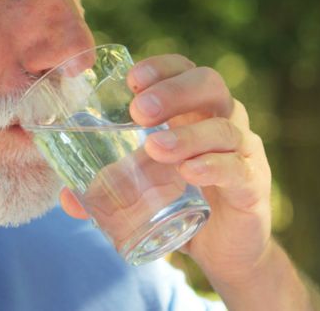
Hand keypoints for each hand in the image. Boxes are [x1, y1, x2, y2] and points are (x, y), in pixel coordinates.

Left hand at [60, 54, 273, 285]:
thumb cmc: (187, 203)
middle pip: (210, 84)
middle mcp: (225, 121)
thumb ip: (111, 188)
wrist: (227, 251)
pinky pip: (237, 168)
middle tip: (138, 111)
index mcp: (198, 111)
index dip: (162, 68)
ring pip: (223, 127)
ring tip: (155, 147)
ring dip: (187, 134)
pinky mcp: (253, 186)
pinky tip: (190, 172)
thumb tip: (67, 197)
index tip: (132, 80)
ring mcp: (244, 151)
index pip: (186, 70)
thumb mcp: (148, 190)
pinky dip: (213, 166)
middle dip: (173, 91)